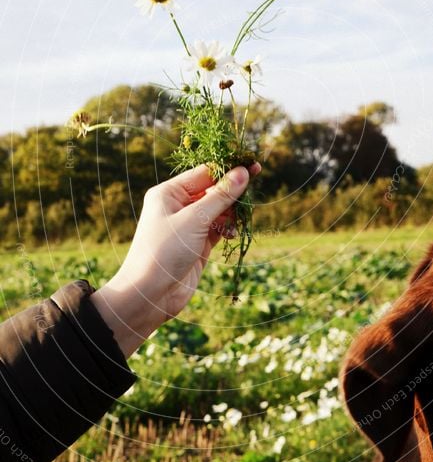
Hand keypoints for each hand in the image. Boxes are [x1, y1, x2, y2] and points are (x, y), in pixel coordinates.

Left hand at [90, 163, 258, 357]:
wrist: (149, 295)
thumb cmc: (164, 251)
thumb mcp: (194, 220)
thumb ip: (221, 196)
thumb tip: (243, 172)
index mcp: (169, 193)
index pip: (204, 173)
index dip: (228, 170)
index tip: (253, 166)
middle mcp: (177, 206)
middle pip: (213, 190)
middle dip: (232, 192)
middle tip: (253, 192)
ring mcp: (188, 226)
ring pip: (218, 210)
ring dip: (231, 213)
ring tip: (240, 220)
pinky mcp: (197, 244)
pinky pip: (218, 228)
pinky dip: (227, 229)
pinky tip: (231, 234)